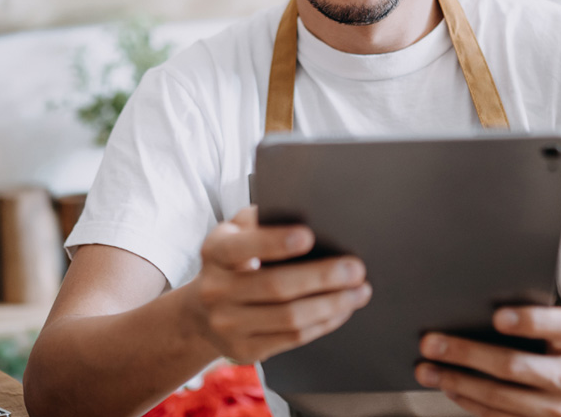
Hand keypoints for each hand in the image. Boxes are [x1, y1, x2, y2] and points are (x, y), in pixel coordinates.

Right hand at [186, 206, 370, 363]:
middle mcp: (216, 289)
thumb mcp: (234, 233)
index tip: (310, 236)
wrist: (202, 312)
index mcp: (214, 251)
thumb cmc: (231, 261)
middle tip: (355, 268)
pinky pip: (292, 338)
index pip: (244, 247)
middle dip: (322, 277)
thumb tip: (303, 211)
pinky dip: (323, 323)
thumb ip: (259, 220)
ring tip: (359, 291)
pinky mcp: (245, 350)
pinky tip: (342, 310)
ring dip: (331, 304)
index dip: (276, 242)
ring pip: (289, 318)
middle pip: (275, 286)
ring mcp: (228, 324)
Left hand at [415, 306, 560, 415]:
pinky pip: (498, 416)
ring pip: (498, 395)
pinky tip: (448, 386)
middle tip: (429, 342)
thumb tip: (466, 306)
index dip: (529, 321)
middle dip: (465, 352)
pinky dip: (468, 400)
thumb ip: (523, 314)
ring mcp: (559, 410)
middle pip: (513, 365)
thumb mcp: (552, 327)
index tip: (497, 317)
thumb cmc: (553, 348)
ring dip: (456, 381)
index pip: (558, 325)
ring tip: (425, 369)